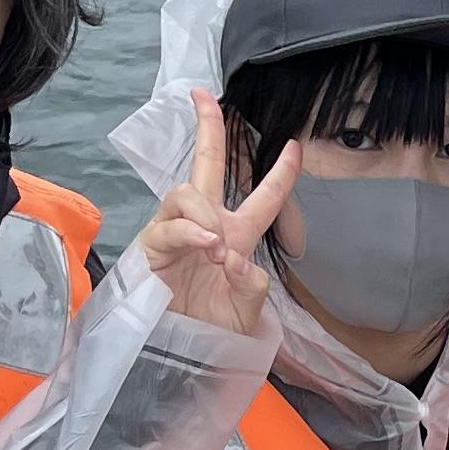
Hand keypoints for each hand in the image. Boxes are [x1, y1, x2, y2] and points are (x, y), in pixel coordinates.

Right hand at [139, 89, 301, 335]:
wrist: (178, 353)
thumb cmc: (212, 330)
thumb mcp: (247, 314)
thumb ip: (252, 287)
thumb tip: (236, 258)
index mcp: (238, 236)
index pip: (263, 197)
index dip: (281, 172)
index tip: (295, 145)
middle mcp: (207, 225)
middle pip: (207, 164)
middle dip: (207, 128)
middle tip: (202, 95)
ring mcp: (177, 231)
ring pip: (188, 191)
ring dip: (205, 214)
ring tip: (216, 248)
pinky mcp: (153, 244)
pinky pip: (169, 225)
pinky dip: (190, 233)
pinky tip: (205, 247)